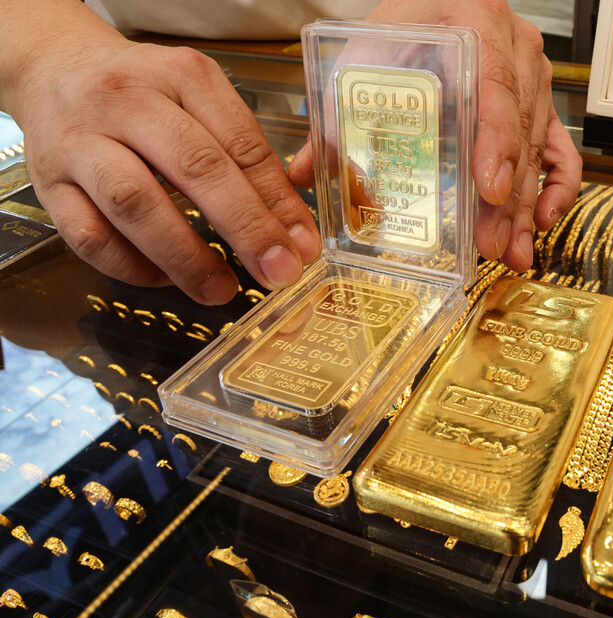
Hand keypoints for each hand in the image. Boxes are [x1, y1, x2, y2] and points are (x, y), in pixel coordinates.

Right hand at [1, 1, 319, 304]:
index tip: (303, 245)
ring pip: (135, 204)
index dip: (277, 200)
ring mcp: (81, 142)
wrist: (55, 72)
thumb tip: (293, 227)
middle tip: (277, 272)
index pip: (241, 143)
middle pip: (194, 168)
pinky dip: (133, 268)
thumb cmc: (146, 95)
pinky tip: (167, 279)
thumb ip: (249, 154)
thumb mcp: (202, 98)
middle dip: (245, 228)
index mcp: (183, 76)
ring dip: (186, 257)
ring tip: (222, 289)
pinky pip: (91, 238)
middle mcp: (128, 101)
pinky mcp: (49, 185)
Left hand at [288, 0, 581, 271]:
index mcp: (476, 24)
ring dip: (526, 206)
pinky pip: (561, 148)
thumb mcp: (366, 51)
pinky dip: (558, 186)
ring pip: (540, 147)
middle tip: (492, 243)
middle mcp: (516, 50)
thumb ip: (336, 110)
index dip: (497, 143)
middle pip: (520, 130)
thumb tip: (306, 170)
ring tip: (511, 251)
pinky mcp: (539, 104)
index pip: (497, 89)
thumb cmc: (407, 21)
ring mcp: (533, 78)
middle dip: (508, 197)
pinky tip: (542, 221)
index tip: (490, 188)